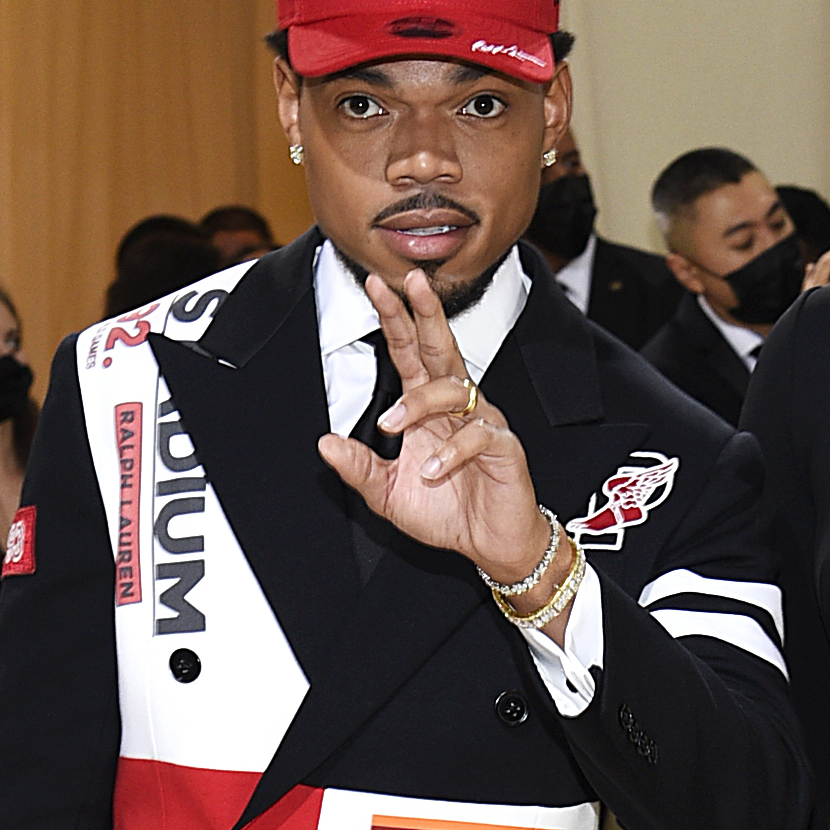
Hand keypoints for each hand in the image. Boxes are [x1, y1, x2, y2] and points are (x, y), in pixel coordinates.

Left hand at [319, 266, 563, 596]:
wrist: (490, 545)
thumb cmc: (448, 513)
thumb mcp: (387, 494)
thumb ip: (359, 468)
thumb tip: (326, 444)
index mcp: (428, 409)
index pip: (409, 353)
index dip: (395, 320)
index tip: (376, 288)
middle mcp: (456, 407)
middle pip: (440, 348)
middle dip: (425, 314)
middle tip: (410, 284)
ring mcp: (482, 423)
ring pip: (454, 388)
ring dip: (418, 402)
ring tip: (394, 425)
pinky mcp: (503, 447)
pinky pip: (478, 436)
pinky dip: (452, 452)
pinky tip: (433, 470)